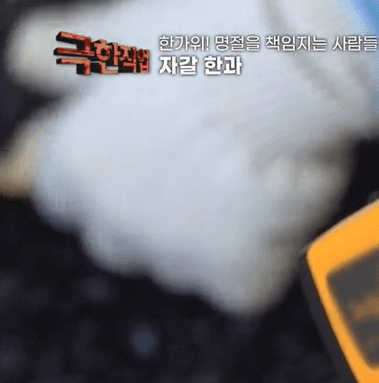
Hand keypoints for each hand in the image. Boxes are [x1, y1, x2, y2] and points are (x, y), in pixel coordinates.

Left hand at [5, 0, 378, 313]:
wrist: (290, 72)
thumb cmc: (210, 43)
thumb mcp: (125, 35)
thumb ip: (68, 58)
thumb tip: (24, 55)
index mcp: (74, 163)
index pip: (66, 198)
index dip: (110, 178)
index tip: (146, 159)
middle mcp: (112, 218)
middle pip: (120, 242)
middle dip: (155, 218)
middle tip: (203, 173)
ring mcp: (174, 255)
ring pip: (182, 267)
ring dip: (206, 242)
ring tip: (248, 188)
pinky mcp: (235, 278)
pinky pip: (242, 288)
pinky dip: (261, 264)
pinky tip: (274, 218)